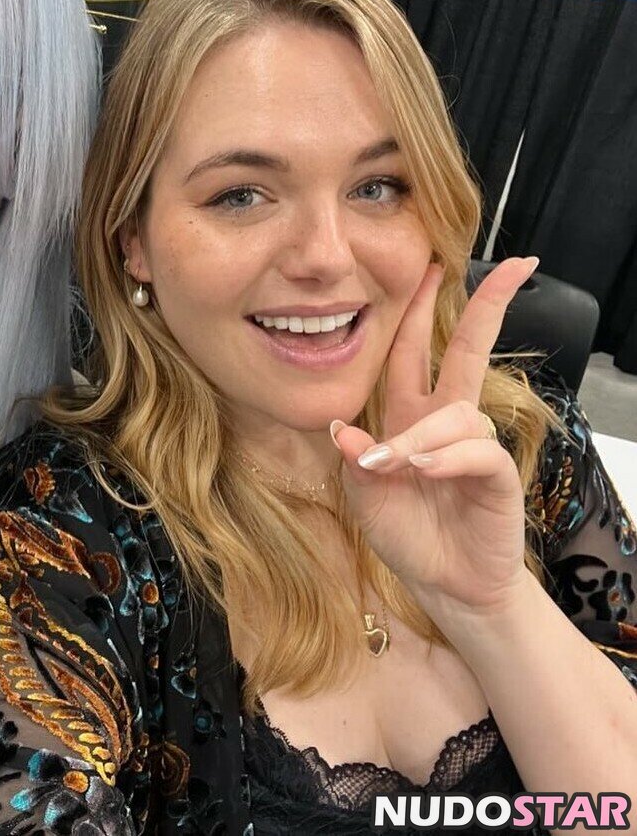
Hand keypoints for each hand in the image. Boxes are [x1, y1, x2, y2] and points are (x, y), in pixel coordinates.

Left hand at [330, 256, 539, 625]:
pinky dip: (445, 457)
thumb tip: (341, 428)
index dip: (421, 310)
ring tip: (397, 467)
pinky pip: (475, 450)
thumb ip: (355, 460)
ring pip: (456, 413)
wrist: (443, 584)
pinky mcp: (495, 474)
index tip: (433, 266)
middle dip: (486, 307)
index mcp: (411, 416)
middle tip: (510, 266)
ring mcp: (474, 445)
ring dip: (421, 435)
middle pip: (469, 351)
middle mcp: (446, 421)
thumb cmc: (406, 534)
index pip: (416, 352)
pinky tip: (423, 469)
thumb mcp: (364, 496)